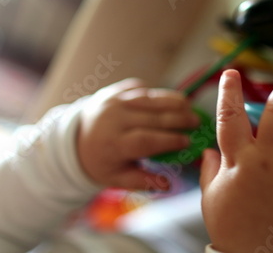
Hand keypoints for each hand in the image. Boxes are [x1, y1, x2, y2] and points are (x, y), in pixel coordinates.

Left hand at [77, 78, 199, 189]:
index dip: (169, 140)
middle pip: (151, 117)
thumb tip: (169, 184)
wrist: (76, 138)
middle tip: (196, 122)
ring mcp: (113, 101)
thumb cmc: (102, 161)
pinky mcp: (115, 90)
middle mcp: (112, 118)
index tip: (188, 142)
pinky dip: (159, 94)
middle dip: (177, 119)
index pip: (145, 140)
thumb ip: (143, 181)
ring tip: (190, 107)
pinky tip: (174, 100)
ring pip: (149, 98)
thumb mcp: (117, 178)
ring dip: (172, 102)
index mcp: (112, 143)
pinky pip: (141, 89)